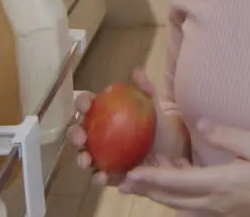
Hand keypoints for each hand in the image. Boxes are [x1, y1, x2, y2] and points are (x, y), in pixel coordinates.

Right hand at [67, 68, 188, 184]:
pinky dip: (98, 177)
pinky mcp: (109, 176)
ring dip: (80, 159)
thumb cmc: (160, 130)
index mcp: (103, 116)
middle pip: (78, 133)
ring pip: (84, 157)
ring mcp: (101, 157)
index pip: (87, 106)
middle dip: (74, 134)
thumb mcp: (155, 110)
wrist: (175, 156)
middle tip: (81, 137)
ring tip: (86, 161)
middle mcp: (98, 136)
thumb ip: (146, 91)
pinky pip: (100, 177)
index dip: (82, 103)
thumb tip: (137, 71)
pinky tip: (102, 176)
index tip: (86, 105)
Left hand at [117, 120, 249, 215]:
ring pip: (182, 205)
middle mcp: (217, 203)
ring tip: (147, 178)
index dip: (151, 178)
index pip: (177, 182)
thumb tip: (201, 123)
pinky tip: (180, 181)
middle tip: (125, 181)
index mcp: (222, 183)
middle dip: (147, 189)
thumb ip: (227, 134)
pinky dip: (180, 196)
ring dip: (162, 193)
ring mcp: (222, 211)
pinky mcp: (229, 212)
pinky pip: (196, 207)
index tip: (131, 173)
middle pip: (172, 199)